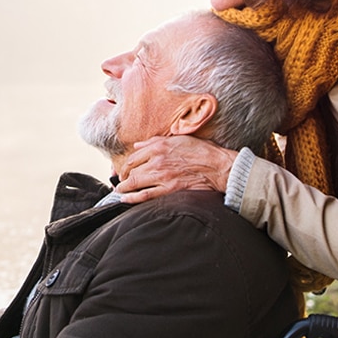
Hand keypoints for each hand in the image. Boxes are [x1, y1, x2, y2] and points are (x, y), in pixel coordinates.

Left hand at [116, 135, 236, 203]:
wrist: (218, 166)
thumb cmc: (202, 151)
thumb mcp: (178, 139)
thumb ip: (155, 141)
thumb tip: (138, 145)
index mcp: (159, 147)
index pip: (134, 156)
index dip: (126, 164)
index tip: (125, 169)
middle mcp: (157, 160)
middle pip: (131, 169)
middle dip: (123, 176)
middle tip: (121, 181)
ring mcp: (162, 176)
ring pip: (135, 182)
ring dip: (124, 188)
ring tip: (120, 191)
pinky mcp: (169, 189)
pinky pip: (145, 195)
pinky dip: (132, 198)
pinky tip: (125, 199)